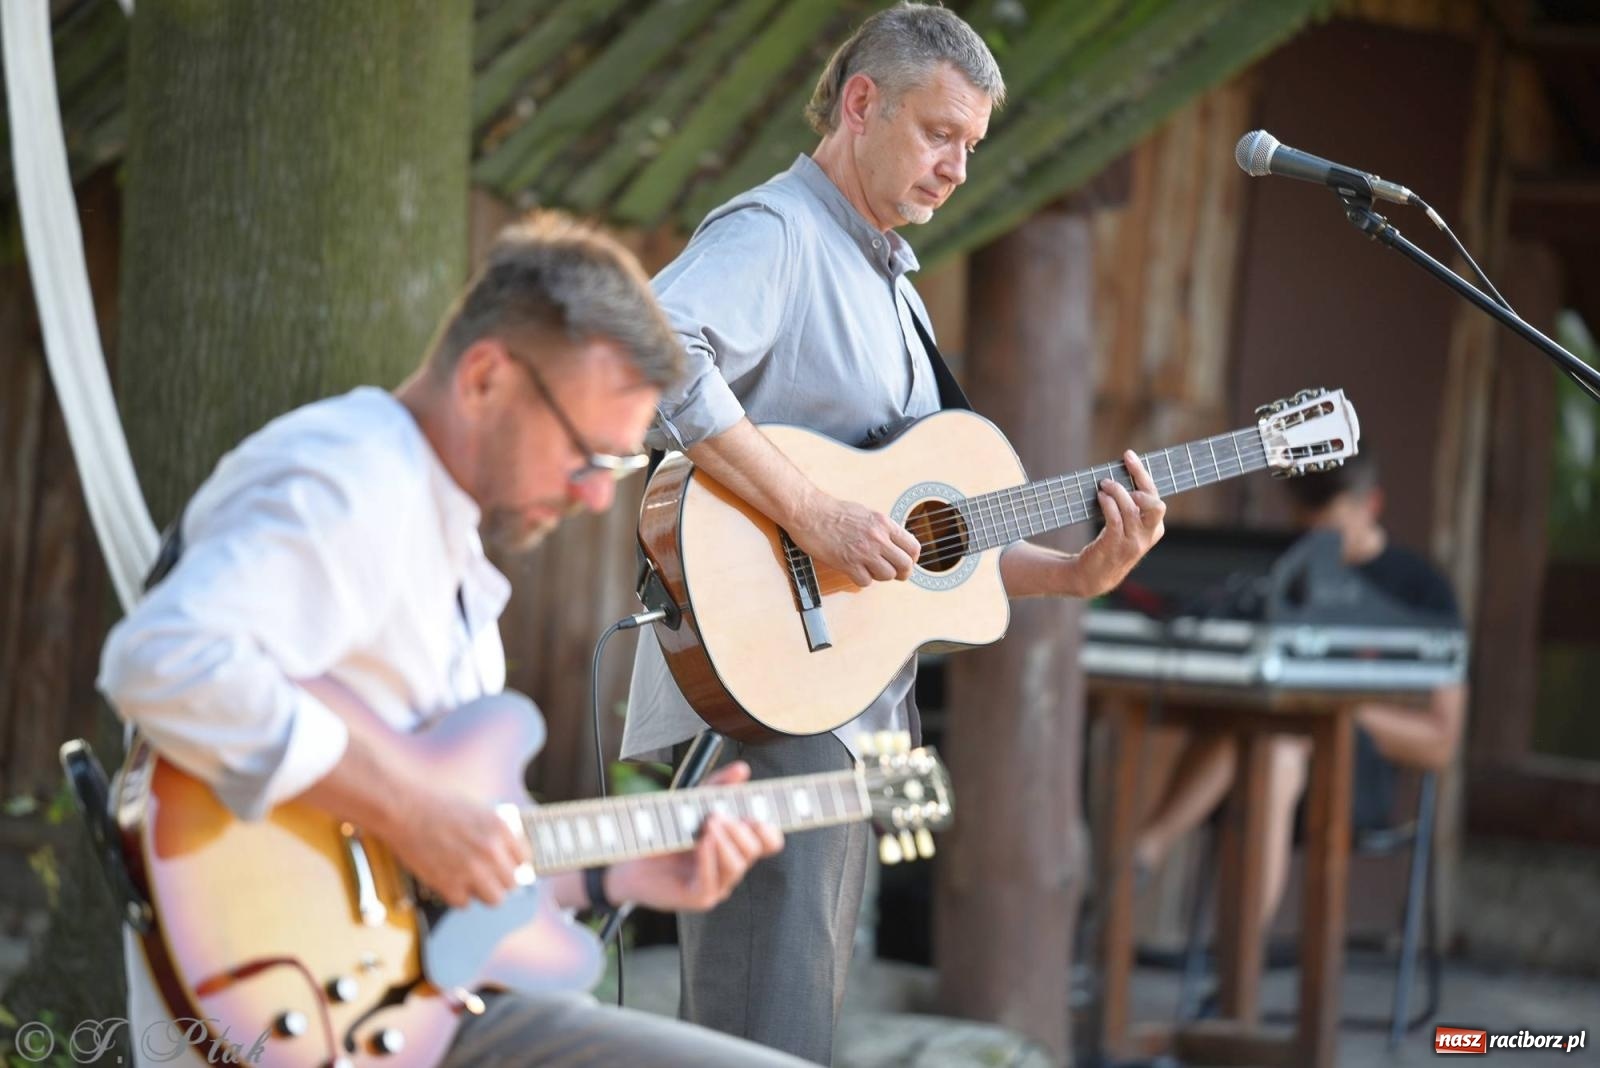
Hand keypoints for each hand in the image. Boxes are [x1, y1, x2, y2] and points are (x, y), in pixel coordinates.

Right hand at [381, 787, 529, 908]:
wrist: (404, 810)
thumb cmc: (437, 805)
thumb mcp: (478, 810)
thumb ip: (495, 832)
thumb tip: (506, 855)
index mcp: (501, 828)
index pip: (524, 860)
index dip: (512, 864)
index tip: (503, 866)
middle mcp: (491, 851)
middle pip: (511, 883)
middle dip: (498, 880)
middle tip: (484, 875)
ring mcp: (472, 871)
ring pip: (494, 899)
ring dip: (482, 893)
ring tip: (469, 882)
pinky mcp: (449, 885)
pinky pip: (464, 903)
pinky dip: (457, 895)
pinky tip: (448, 880)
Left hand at [605, 762, 783, 912]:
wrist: (631, 854)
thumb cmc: (666, 830)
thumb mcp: (693, 801)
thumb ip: (718, 786)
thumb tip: (742, 769)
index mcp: (736, 844)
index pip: (769, 842)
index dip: (770, 831)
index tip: (758, 816)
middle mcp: (731, 865)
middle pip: (754, 850)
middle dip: (740, 830)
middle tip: (718, 815)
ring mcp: (718, 884)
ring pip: (737, 865)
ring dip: (724, 841)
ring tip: (707, 824)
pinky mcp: (699, 898)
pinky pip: (713, 882)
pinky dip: (709, 858)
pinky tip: (701, 843)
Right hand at [789, 495, 921, 585]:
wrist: (809, 512)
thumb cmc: (832, 511)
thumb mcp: (866, 514)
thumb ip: (882, 529)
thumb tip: (894, 543)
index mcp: (884, 524)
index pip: (913, 547)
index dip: (912, 559)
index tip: (907, 562)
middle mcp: (877, 538)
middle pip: (905, 565)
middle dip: (902, 573)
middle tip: (895, 574)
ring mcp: (863, 551)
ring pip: (887, 575)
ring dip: (880, 576)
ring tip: (870, 569)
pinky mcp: (848, 563)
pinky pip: (866, 581)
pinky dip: (861, 579)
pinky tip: (854, 571)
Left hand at [1075, 450, 1165, 594]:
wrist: (1095, 576)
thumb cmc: (1110, 544)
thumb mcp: (1127, 527)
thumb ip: (1130, 507)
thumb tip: (1120, 474)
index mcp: (1155, 528)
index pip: (1155, 497)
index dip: (1142, 474)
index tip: (1128, 456)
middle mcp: (1147, 535)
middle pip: (1155, 505)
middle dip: (1139, 482)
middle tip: (1118, 475)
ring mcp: (1132, 542)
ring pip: (1131, 509)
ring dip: (1116, 491)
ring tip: (1104, 485)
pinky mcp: (1114, 546)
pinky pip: (1115, 519)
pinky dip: (1108, 504)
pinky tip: (1101, 497)